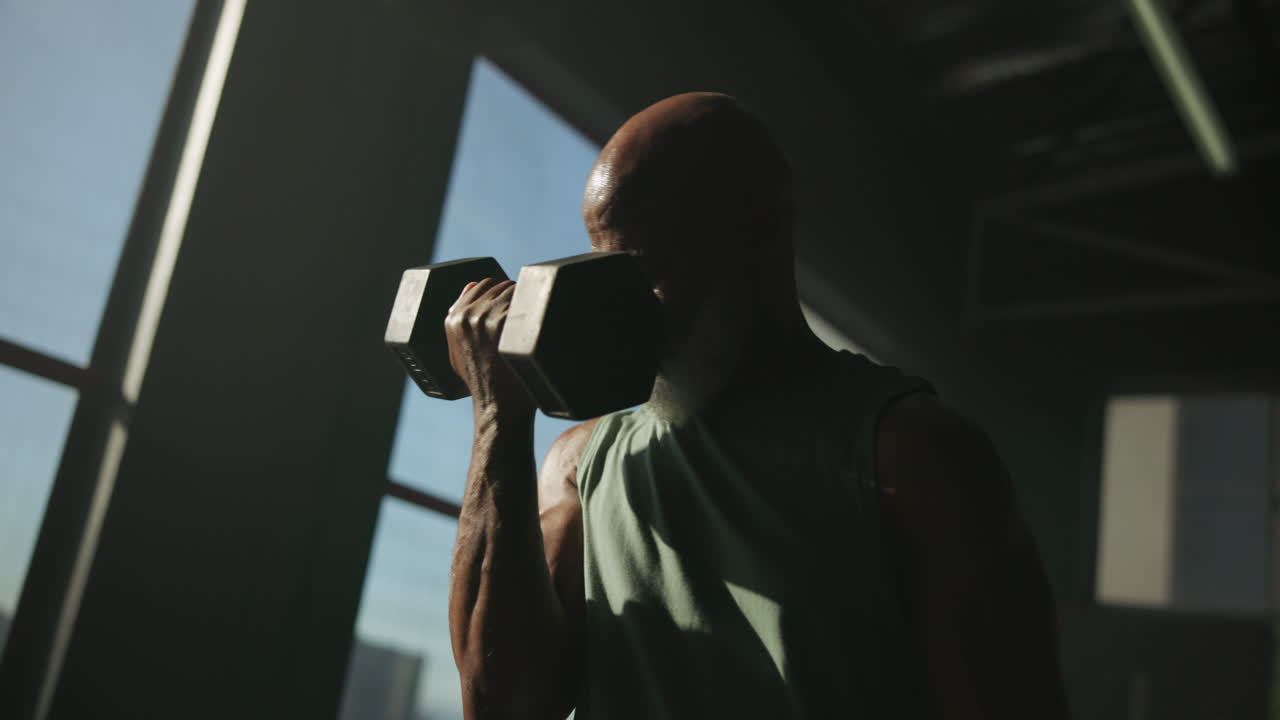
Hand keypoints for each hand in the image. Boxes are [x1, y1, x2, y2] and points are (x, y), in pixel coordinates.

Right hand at [445, 278, 534, 416]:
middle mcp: (467, 315)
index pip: (481, 285)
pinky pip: (526, 298)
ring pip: (515, 289)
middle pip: (500, 285)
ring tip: (535, 323)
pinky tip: (541, 323)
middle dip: (516, 297)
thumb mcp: (458, 353)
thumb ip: (459, 320)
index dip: (500, 294)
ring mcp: (486, 316)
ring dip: (528, 301)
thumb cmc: (482, 384)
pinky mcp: (506, 321)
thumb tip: (470, 284)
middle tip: (528, 318)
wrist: (498, 407)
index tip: (513, 308)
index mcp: (454, 319)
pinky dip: (537, 307)